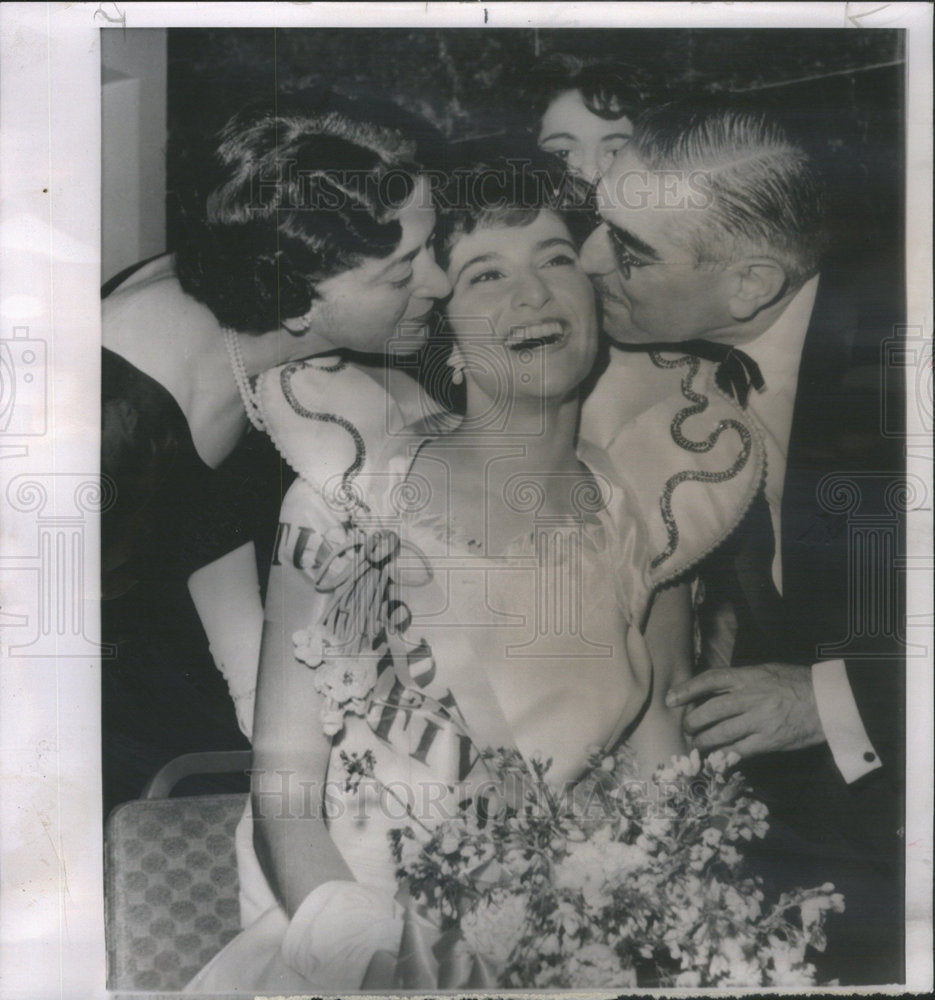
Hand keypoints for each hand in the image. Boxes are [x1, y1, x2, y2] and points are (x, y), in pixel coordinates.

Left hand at [665, 663, 824, 758]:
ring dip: (703, 742)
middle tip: (686, 728)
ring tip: (695, 744)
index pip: (709, 680)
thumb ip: (741, 680)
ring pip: (720, 734)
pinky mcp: (768, 741)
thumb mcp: (766, 671)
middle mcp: (750, 697)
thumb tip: (713, 689)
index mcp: (748, 676)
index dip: (687, 689)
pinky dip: (723, 756)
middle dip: (692, 722)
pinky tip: (714, 759)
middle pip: (710, 711)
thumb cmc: (796, 683)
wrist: (828, 702)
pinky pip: (739, 751)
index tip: (671, 699)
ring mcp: (759, 721)